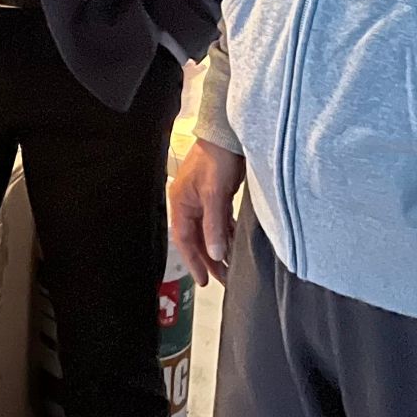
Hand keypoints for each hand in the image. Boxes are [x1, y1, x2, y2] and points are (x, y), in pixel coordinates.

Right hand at [170, 139, 244, 286]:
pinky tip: (234, 245)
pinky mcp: (216, 195)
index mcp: (181, 203)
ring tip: (231, 268)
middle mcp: (190, 203)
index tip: (203, 281)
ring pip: (209, 231)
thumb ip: (214, 225)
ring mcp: (203, 199)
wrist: (226, 135)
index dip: (194, 261)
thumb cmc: (216, 159)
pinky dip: (226, 235)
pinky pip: (219, 222)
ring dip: (219, 249)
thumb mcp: (214, 194)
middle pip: (197, 238)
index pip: (185, 240)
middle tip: (223, 280)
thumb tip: (215, 254)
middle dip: (209, 260)